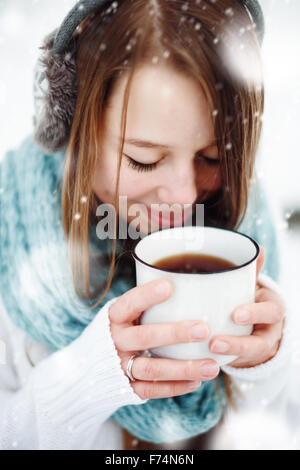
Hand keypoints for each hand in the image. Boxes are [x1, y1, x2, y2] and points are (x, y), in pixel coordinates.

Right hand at [108, 279, 219, 399]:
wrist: (91, 366)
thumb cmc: (124, 329)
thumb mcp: (127, 314)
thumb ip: (148, 304)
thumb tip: (190, 287)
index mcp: (115, 317)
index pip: (129, 304)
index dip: (147, 295)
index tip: (170, 286)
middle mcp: (115, 341)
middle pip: (145, 337)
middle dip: (175, 333)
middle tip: (203, 329)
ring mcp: (119, 366)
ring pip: (152, 368)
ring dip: (184, 368)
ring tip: (212, 367)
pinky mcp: (126, 388)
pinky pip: (152, 389)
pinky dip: (176, 386)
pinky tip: (197, 382)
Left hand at [209, 246, 285, 367]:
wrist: (256, 322)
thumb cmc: (248, 297)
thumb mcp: (251, 283)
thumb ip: (251, 269)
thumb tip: (257, 248)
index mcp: (271, 308)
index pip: (271, 311)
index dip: (255, 313)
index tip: (235, 314)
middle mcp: (267, 332)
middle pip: (260, 343)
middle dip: (239, 344)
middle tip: (215, 342)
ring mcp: (255, 349)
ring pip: (246, 358)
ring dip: (226, 356)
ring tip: (206, 353)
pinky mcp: (241, 360)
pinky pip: (232, 364)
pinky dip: (215, 364)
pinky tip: (196, 363)